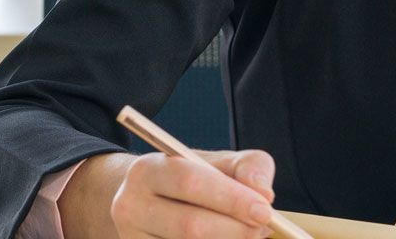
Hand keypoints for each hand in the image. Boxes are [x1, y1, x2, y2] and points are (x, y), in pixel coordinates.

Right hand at [63, 149, 278, 238]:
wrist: (149, 203)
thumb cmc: (193, 182)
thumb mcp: (216, 164)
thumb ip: (246, 168)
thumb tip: (263, 192)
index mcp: (147, 170)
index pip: (190, 182)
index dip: (230, 198)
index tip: (265, 209)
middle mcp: (130, 206)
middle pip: (190, 226)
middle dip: (235, 230)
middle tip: (263, 229)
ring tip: (248, 235)